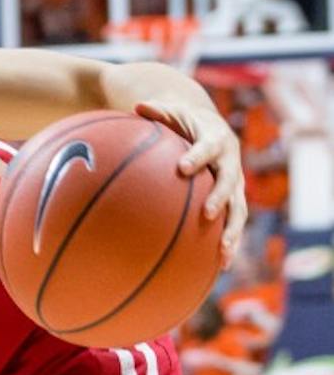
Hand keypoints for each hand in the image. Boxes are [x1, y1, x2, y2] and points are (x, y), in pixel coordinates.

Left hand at [135, 100, 246, 265]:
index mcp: (216, 138)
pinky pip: (231, 223)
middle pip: (231, 181)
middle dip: (220, 197)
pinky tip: (219, 267)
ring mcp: (234, 182)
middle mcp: (230, 161)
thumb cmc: (181, 120)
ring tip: (223, 253)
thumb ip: (156, 112)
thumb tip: (137, 107)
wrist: (208, 125)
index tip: (182, 167)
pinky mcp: (232, 199)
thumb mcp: (169, 111)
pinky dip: (227, 243)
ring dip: (232, 230)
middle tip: (207, 212)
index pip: (208, 147)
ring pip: (238, 208)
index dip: (197, 156)